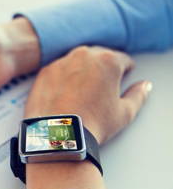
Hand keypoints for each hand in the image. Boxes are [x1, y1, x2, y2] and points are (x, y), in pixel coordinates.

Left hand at [25, 46, 151, 143]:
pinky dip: (62, 78)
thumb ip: (138, 95)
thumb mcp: (125, 113)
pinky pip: (58, 70)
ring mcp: (61, 62)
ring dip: (81, 71)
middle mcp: (83, 55)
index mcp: (107, 61)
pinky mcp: (45, 72)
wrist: (59, 133)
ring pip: (76, 61)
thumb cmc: (93, 123)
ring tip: (82, 92)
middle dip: (102, 69)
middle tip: (102, 88)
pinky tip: (65, 94)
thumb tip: (144, 86)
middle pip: (98, 56)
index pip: (123, 60)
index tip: (122, 80)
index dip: (125, 71)